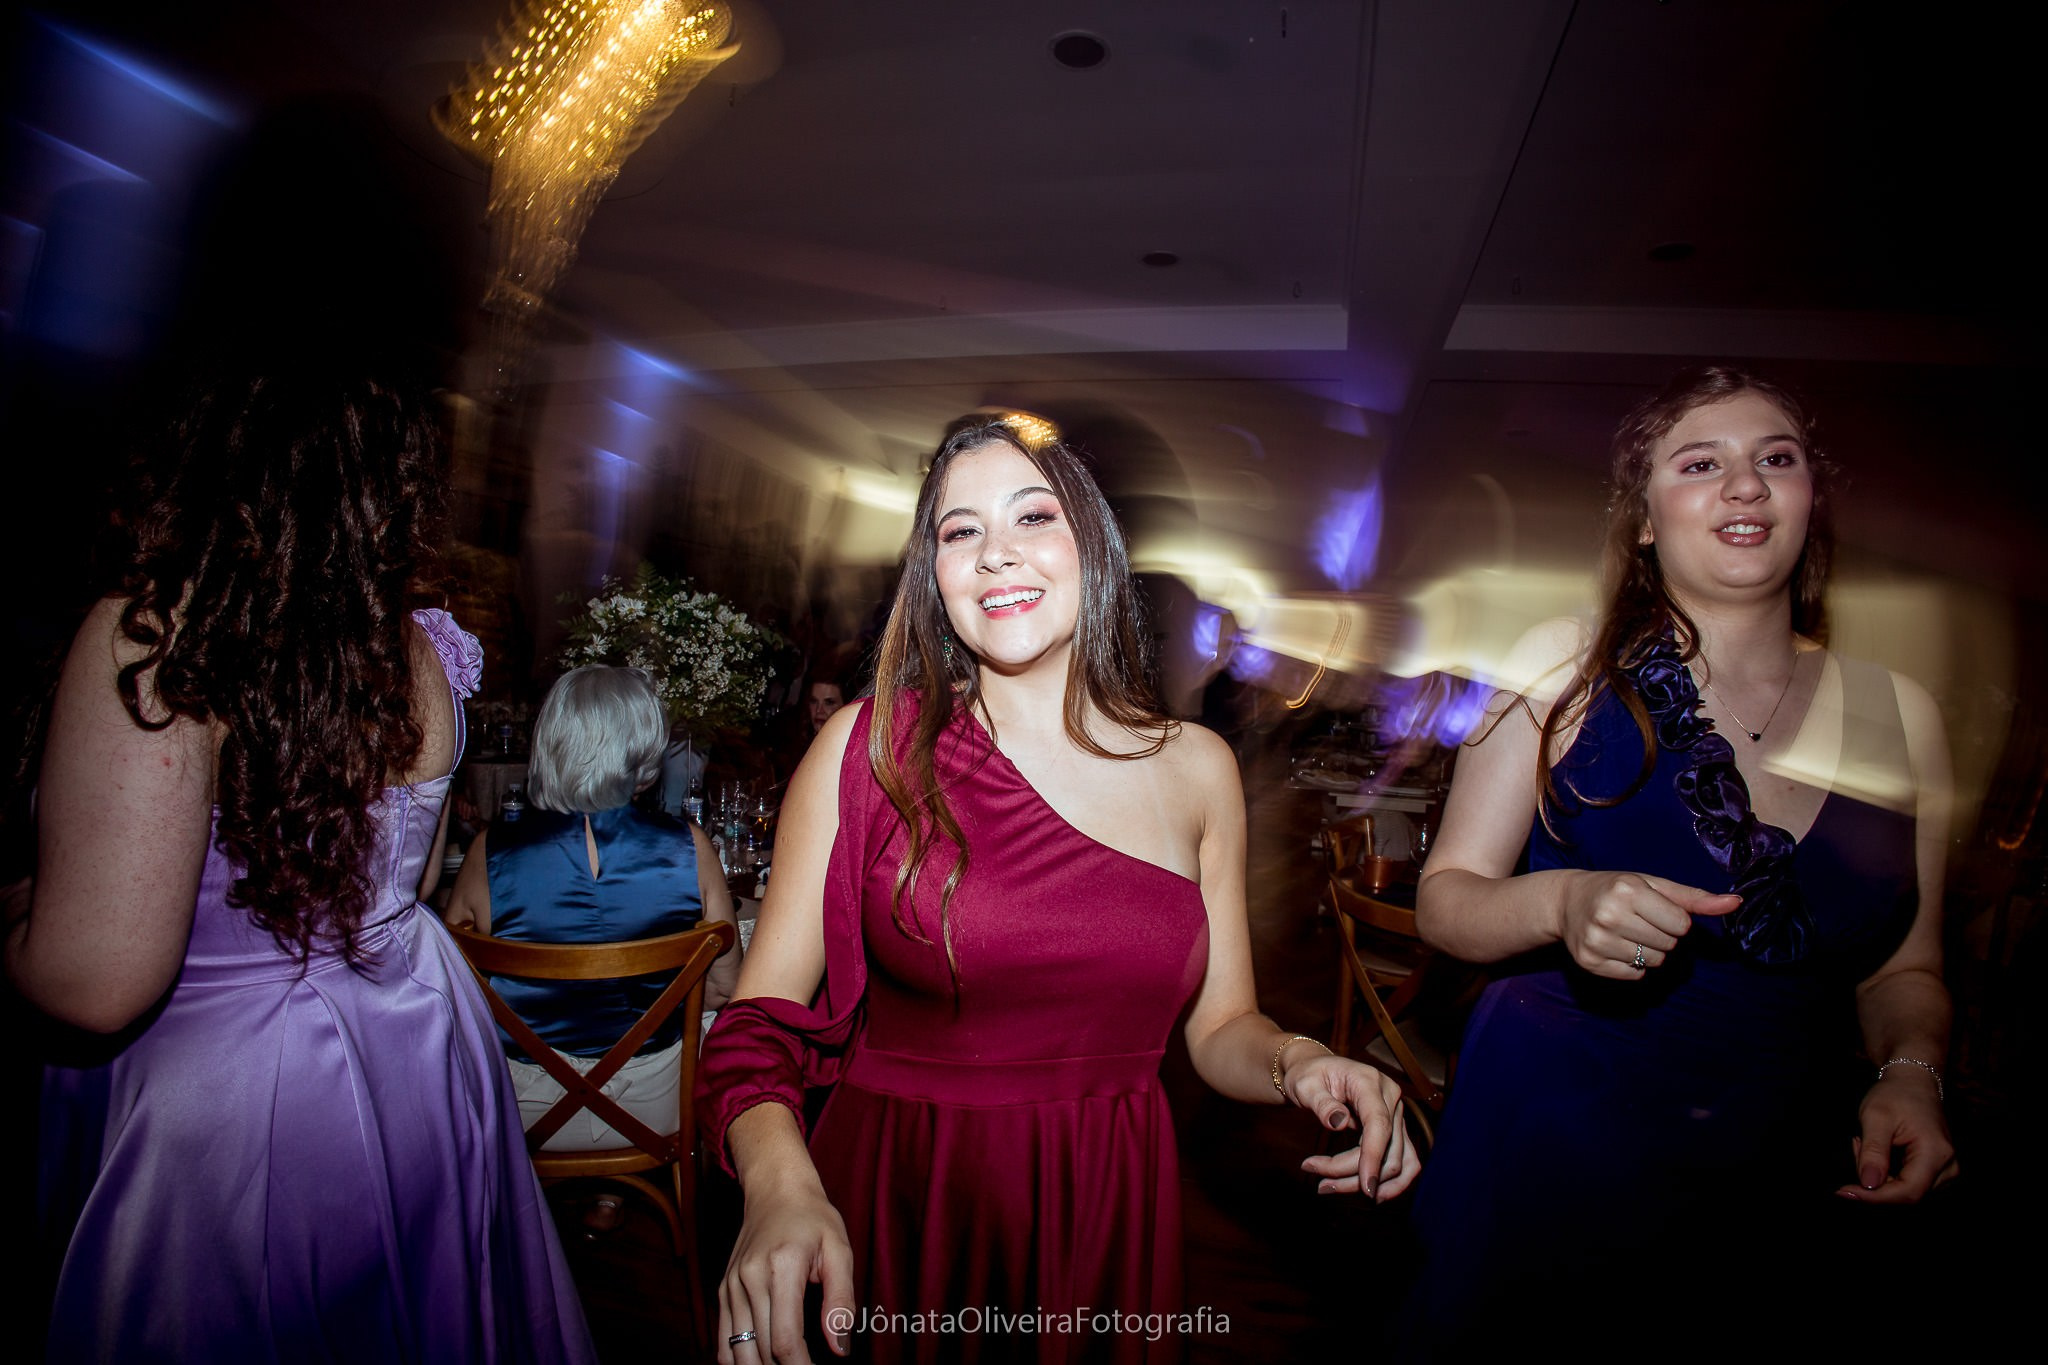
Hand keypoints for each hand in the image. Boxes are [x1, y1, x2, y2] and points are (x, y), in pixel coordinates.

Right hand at [718, 1183, 856, 1362]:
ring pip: (738, 1352)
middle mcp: (749, 1279)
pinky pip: (723, 1340)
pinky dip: (739, 1359)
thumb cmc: (813, 1218)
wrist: (775, 1190)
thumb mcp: (840, 1250)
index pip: (785, 1339)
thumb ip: (841, 1300)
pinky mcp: (723, 1291)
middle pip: (761, 1351)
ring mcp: (731, 1286)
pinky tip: (761, 1360)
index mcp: (781, 1268)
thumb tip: (839, 1347)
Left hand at [1285, 1052, 1420, 1201]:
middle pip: (1387, 1149)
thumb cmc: (1307, 1075)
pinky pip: (1402, 1161)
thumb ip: (1321, 1103)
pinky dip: (1388, 1181)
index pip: (1379, 1124)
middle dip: (1354, 1174)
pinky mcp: (1395, 1129)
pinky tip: (1365, 1191)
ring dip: (1369, 1183)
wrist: (1315, 1071)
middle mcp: (1390, 1097)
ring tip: (1332, 1189)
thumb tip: (1339, 1122)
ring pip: (1397, 1161)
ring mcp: (1395, 1114)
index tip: (1365, 1187)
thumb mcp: (1305, 1085)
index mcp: (1369, 1082)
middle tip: (1320, 1185)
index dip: (1373, 1156)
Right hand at [1557, 871, 1740, 978]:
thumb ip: (1694, 898)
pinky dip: (1632, 966)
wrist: (1566, 901)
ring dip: (1648, 951)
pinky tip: (1616, 947)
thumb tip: (1736, 903)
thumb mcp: (1653, 885)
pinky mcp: (1589, 962)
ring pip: (1653, 962)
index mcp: (1627, 890)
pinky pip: (1635, 976)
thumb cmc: (1616, 889)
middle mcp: (1609, 915)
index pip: (1681, 924)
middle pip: (1668, 945)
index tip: (1653, 910)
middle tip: (1638, 921)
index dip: (1673, 919)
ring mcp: (1597, 941)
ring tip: (1627, 934)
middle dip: (1661, 935)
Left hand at [1836, 1067, 1957, 1203]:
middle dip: (1873, 1180)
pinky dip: (1886, 1173)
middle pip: (1906, 1194)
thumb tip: (1869, 1185)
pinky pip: (1908, 1184)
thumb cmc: (1896, 1095)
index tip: (1844, 1192)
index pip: (1908, 1192)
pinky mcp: (1937, 1171)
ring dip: (1878, 1176)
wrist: (1913, 1082)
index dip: (1875, 1198)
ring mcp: (1946, 1171)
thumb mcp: (1876, 1117)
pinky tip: (1878, 1150)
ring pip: (1905, 1191)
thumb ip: (1873, 1152)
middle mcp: (1948, 1167)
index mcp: (1936, 1154)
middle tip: (1857, 1146)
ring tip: (1866, 1143)